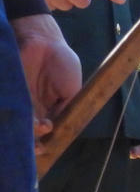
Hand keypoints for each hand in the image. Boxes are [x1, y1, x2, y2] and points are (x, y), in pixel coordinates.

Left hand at [14, 14, 80, 140]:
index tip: (50, 147)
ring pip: (25, 124)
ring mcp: (24, 101)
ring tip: (41, 132)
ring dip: (31, 134)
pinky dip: (24, 121)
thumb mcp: (73, 89)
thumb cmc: (62, 63)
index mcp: (53, 106)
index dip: (49, 139)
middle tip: (40, 149)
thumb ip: (66, 108)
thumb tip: (55, 128)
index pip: (50, 128)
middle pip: (34, 130)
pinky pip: (17, 112)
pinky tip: (34, 124)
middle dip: (36, 143)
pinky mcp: (15, 95)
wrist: (44, 42)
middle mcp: (37, 107)